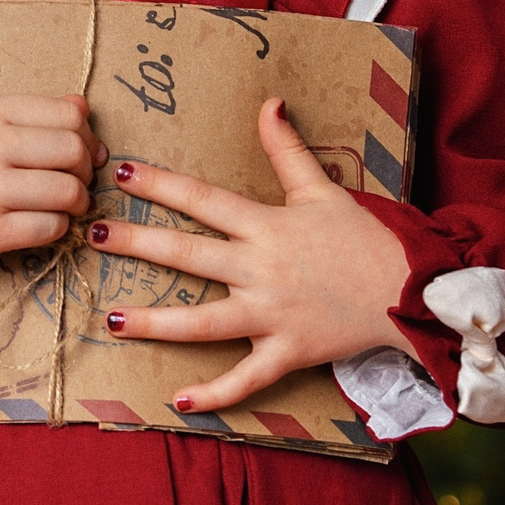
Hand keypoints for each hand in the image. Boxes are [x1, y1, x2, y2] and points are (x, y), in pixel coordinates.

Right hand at [0, 95, 100, 354]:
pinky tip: (46, 223)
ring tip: (68, 205)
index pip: (68, 115)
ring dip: (78, 201)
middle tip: (78, 180)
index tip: (82, 149)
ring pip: (69, 191)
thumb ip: (24, 114)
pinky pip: (51, 227)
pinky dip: (59, 227)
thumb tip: (82, 108)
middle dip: (86, 169)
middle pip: (74, 151)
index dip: (86, 134)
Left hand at [92, 97, 409, 413]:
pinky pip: (246, 378)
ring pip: (204, 322)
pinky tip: (179, 401)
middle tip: (92, 233)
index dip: (162, 183)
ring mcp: (271, 315)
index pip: (204, 199)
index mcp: (267, 226)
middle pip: (189, 254)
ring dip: (156, 323)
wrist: (411, 291)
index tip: (121, 172)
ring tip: (110, 321)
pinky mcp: (287, 352)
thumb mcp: (323, 190)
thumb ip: (287, 151)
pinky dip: (215, 393)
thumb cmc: (364, 240)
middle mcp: (261, 270)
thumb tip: (269, 104)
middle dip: (138, 242)